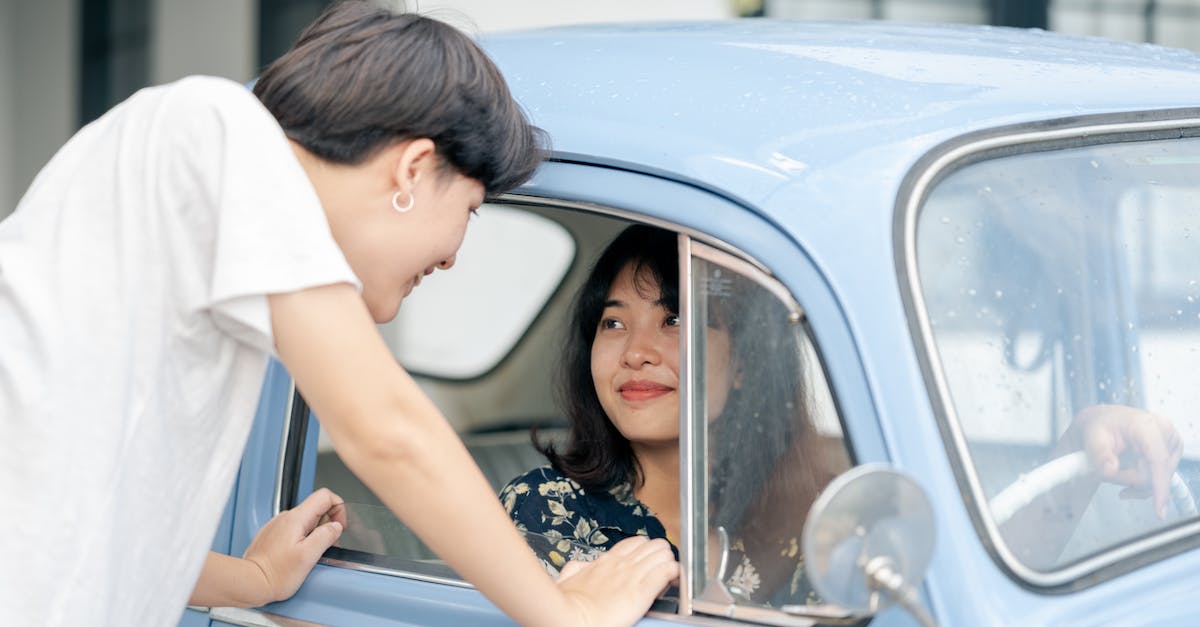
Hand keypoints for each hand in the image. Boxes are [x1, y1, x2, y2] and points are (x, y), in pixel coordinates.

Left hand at [243, 487, 346, 602]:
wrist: (249, 583)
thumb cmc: (275, 574)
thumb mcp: (308, 556)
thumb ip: (325, 536)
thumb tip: (336, 527)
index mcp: (296, 518)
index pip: (325, 496)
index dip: (338, 508)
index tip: (339, 527)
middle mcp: (286, 517)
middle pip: (317, 509)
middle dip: (327, 526)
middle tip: (325, 547)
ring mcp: (278, 526)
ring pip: (306, 521)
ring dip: (315, 535)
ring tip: (310, 555)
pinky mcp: (273, 535)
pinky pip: (295, 530)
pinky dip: (303, 540)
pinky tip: (297, 556)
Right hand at [556, 536, 677, 626]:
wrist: (570, 618)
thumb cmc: (568, 604)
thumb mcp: (568, 577)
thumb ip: (577, 568)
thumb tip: (582, 566)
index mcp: (607, 560)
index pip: (636, 543)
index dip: (646, 551)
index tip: (648, 563)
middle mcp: (622, 564)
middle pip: (654, 545)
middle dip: (661, 555)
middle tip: (661, 569)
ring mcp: (633, 575)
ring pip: (664, 553)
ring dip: (669, 563)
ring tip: (668, 577)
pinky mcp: (642, 591)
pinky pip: (666, 572)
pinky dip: (673, 574)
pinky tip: (673, 581)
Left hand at [1071, 405, 1182, 518]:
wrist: (1104, 422)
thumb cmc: (1100, 425)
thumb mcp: (1092, 437)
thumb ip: (1099, 454)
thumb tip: (1110, 470)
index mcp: (1147, 425)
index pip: (1158, 460)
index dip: (1159, 486)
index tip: (1159, 509)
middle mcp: (1165, 433)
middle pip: (1154, 475)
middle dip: (1128, 479)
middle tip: (1108, 470)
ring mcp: (1171, 444)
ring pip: (1157, 480)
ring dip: (1133, 482)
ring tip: (1115, 469)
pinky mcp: (1171, 454)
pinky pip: (1159, 480)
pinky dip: (1140, 484)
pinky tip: (1126, 479)